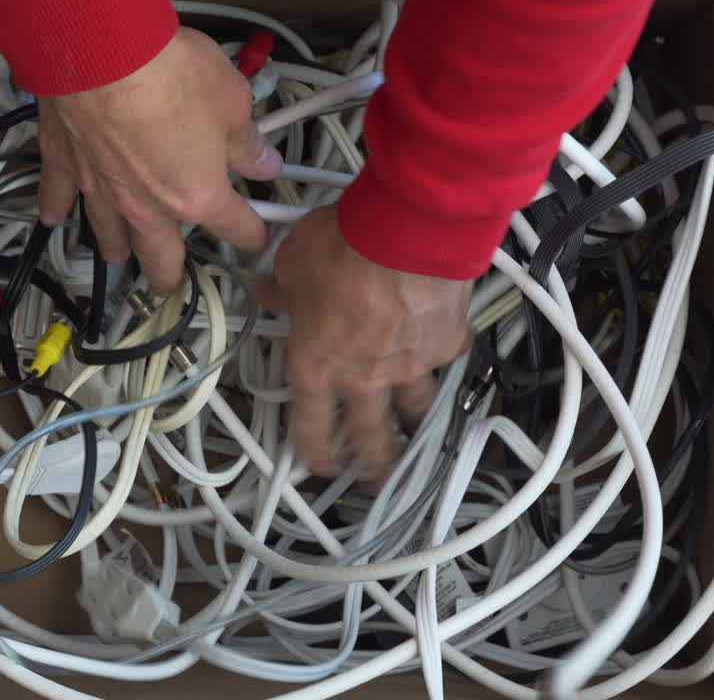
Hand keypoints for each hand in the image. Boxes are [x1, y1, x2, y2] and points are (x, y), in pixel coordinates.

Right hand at [36, 28, 282, 294]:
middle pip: (161, 255)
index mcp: (197, 195)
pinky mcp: (65, 161)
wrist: (103, 50)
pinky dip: (55, 207)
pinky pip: (57, 195)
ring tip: (119, 258)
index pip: (235, 226)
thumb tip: (262, 158)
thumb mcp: (232, 103)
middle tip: (171, 287)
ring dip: (116, 249)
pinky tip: (52, 217)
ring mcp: (102, 187)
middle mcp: (147, 204)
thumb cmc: (168, 72)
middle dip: (170, 275)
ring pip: (109, 234)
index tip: (257, 238)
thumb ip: (247, 141)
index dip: (252, 234)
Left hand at [257, 206, 472, 479]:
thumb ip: (281, 288)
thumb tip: (267, 290)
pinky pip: (446, 358)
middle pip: (372, 437)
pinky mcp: (447, 345)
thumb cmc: (344, 247)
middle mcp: (365, 377)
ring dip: (416, 424)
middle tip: (378, 480)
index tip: (321, 465)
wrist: (407, 233)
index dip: (315, 451)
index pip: (311, 424)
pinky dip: (443, 354)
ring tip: (419, 433)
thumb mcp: (292, 264)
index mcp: (317, 366)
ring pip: (416, 409)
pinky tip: (445, 347)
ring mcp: (411, 366)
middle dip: (375, 466)